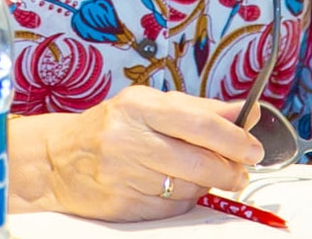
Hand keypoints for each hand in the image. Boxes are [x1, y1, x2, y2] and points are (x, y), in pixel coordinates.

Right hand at [8, 86, 264, 221]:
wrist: (58, 159)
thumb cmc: (112, 127)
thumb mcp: (152, 104)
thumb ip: (202, 109)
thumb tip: (247, 110)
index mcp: (139, 106)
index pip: (200, 123)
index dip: (234, 139)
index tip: (253, 148)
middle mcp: (129, 139)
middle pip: (199, 161)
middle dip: (230, 170)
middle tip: (241, 171)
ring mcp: (124, 175)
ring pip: (188, 187)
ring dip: (208, 185)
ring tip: (208, 176)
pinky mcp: (123, 205)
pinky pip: (172, 207)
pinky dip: (185, 199)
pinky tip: (178, 187)